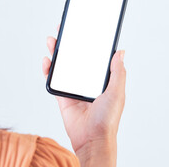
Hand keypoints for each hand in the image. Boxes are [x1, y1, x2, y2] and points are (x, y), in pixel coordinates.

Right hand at [42, 25, 125, 166]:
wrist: (92, 138)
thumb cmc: (107, 119)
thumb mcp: (117, 92)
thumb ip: (118, 72)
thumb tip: (121, 51)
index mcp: (101, 79)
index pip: (93, 57)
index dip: (88, 43)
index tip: (83, 31)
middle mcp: (87, 82)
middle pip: (76, 58)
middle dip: (69, 44)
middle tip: (64, 31)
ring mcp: (74, 88)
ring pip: (63, 67)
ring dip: (57, 53)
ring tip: (52, 41)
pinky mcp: (63, 96)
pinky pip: (54, 81)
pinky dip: (49, 71)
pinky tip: (47, 61)